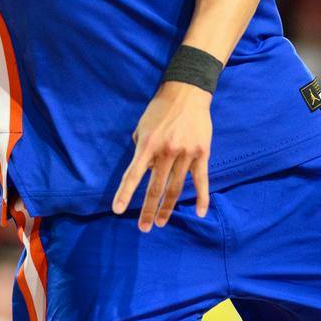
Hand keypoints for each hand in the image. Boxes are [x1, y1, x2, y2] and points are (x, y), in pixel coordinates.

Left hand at [112, 81, 212, 230]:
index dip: (125, 194)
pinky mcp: (202, 154)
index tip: (119, 210)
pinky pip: (202, 180)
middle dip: (148, 210)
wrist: (187, 92)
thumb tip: (144, 172)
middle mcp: (166, 152)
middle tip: (144, 228)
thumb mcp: (142, 127)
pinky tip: (199, 213)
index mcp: (148, 145)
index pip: (133, 175)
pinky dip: (201, 198)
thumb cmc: (160, 109)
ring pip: (176, 188)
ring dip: (168, 208)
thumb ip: (141, 151)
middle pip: (156, 188)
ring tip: (161, 222)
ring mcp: (186, 154)